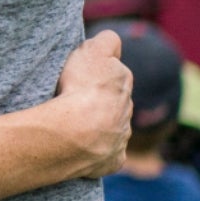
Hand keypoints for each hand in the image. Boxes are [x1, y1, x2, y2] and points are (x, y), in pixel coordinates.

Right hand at [43, 30, 133, 179]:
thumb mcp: (94, 51)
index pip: (117, 73)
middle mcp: (127, 111)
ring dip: (99, 127)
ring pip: (112, 129)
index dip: (102, 72)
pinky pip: (106, 156)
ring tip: (72, 126)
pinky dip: (97, 153)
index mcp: (123, 83)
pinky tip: (81, 150)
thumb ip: (107, 41)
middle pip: (116, 103)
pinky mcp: (112, 161)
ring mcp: (121, 138)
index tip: (86, 74)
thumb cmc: (82, 88)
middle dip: (102, 102)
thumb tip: (112, 39)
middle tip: (75, 100)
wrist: (78, 132)